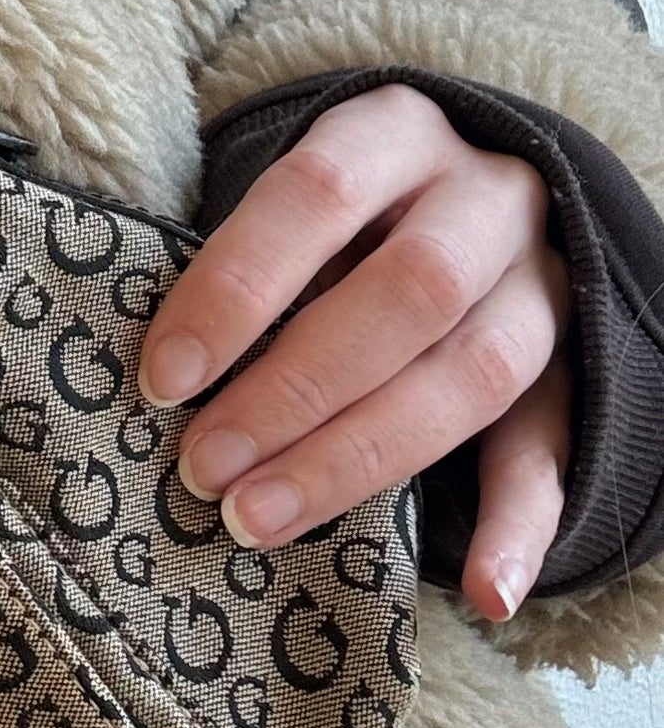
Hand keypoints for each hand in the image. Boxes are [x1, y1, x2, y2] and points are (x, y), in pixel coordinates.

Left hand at [139, 86, 570, 619]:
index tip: (165, 375)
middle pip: (411, 289)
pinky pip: (556, 448)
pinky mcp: (569, 367)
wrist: (458, 196)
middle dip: (296, 388)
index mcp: (396, 133)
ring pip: (478, 371)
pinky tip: (487, 593)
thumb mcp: (284, 200)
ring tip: (260, 519)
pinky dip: (523, 527)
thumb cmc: (328, 214)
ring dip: (362, 456)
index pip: (318, 192)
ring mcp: (539, 283)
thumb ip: (241, 262)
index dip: (238, 284)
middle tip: (203, 466)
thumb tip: (158, 372)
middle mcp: (484, 199)